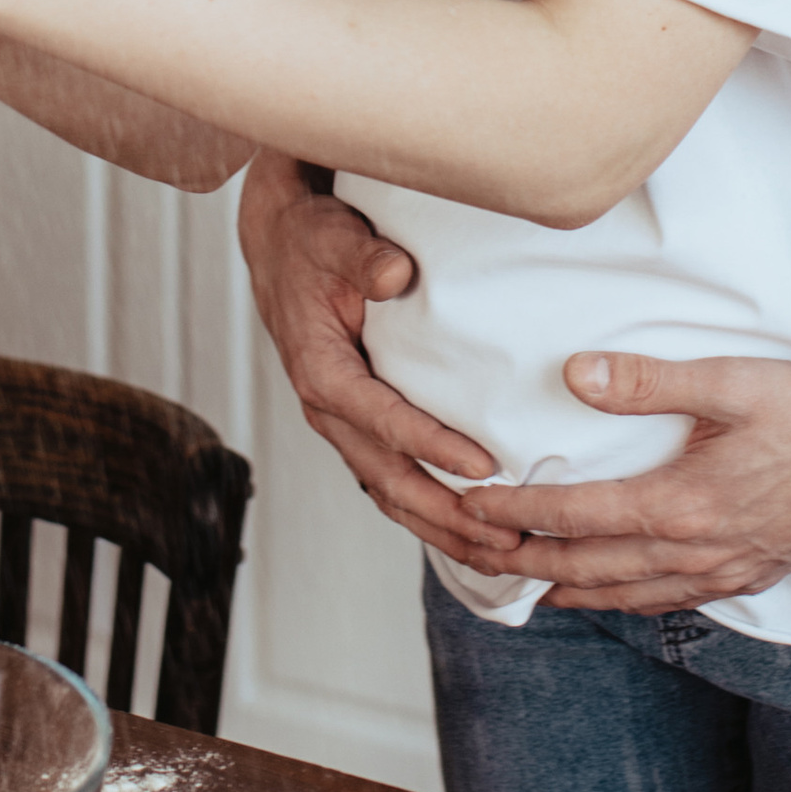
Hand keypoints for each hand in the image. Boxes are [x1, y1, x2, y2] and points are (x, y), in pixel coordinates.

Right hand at [234, 151, 517, 563]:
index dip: (432, 447)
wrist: (283, 246)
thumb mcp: (334, 236)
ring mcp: (343, 426)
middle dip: (448, 515)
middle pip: (389, 479)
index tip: (484, 467)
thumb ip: (364, 257)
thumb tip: (395, 274)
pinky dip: (430, 515)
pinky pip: (393, 483)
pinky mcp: (359, 427)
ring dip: (445, 529)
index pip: (382, 420)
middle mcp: (329, 410)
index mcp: (321, 371)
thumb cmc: (313, 240)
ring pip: (392, 494)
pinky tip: (472, 537)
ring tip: (502, 555)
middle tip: (507, 536)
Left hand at [453, 352, 790, 613]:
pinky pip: (673, 602)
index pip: (576, 517)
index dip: (517, 512)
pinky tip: (614, 594)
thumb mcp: (733, 382)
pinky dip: (629, 601)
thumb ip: (648, 382)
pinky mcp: (750, 576)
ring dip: (571, 589)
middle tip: (476, 551)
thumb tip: (574, 374)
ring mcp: (725, 571)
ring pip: (628, 595)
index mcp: (683, 504)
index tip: (472, 504)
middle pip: (589, 567)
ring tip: (527, 584)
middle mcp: (697, 551)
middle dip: (526, 561)